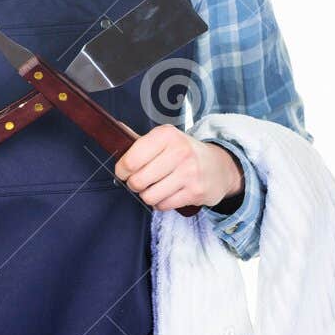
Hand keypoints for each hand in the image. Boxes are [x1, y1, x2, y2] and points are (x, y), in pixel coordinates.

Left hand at [112, 125, 242, 212]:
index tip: (124, 172)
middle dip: (135, 185)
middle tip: (141, 181)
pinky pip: (163, 205)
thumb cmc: (185, 153)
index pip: (131, 160)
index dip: (122, 170)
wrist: (219, 166)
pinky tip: (168, 193)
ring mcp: (189, 173)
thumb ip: (140, 140)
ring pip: (149, 196)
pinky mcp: (195, 192)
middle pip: (138, 181)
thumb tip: (115, 129)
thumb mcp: (165, 139)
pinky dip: (161, 203)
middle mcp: (179, 151)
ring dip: (148, 195)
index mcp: (167, 135)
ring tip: (156, 187)